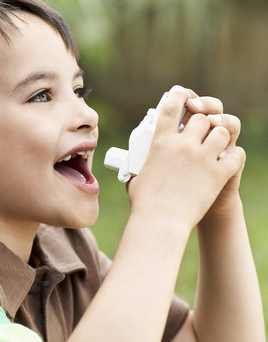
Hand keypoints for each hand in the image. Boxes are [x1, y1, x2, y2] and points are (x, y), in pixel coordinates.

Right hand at [126, 86, 243, 229]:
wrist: (161, 221)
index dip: (178, 95)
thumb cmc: (144, 203)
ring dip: (220, 136)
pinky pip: (236, 155)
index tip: (182, 94)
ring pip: (222, 131)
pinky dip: (234, 156)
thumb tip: (131, 170)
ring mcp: (202, 158)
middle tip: (201, 131)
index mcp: (160, 143)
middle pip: (201, 118)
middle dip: (203, 122)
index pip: (171, 107)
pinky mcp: (218, 173)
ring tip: (216, 146)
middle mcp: (183, 145)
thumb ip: (139, 166)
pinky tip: (228, 161)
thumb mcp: (137, 178)